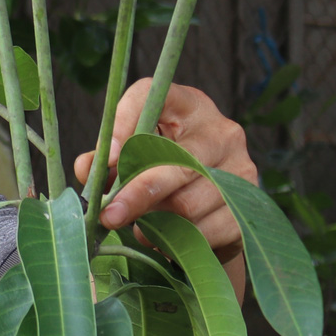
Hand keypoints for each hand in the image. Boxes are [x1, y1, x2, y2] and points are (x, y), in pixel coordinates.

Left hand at [74, 80, 254, 251]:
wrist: (208, 214)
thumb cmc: (158, 176)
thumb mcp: (130, 161)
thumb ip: (105, 162)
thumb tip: (88, 169)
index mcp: (187, 107)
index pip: (154, 94)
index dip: (125, 123)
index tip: (107, 158)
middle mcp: (220, 131)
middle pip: (176, 161)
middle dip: (137, 192)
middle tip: (109, 216)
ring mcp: (240, 168)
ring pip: (187, 203)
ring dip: (155, 223)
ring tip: (139, 229)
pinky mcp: (247, 206)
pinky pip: (203, 230)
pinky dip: (176, 241)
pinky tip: (164, 240)